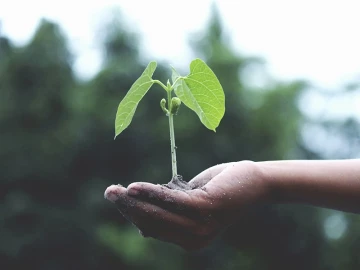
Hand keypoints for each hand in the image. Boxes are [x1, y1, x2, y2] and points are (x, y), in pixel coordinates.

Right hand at [104, 161, 268, 249]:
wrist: (253, 181)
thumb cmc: (220, 189)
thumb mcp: (190, 202)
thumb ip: (170, 212)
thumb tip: (142, 226)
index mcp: (189, 239)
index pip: (153, 228)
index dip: (133, 214)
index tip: (118, 199)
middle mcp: (194, 239)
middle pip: (152, 223)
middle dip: (127, 208)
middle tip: (109, 192)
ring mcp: (200, 226)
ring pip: (158, 214)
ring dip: (134, 201)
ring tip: (115, 190)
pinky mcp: (206, 208)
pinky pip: (171, 201)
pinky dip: (151, 193)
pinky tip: (134, 187)